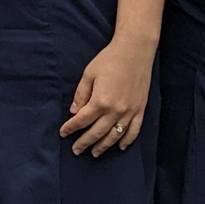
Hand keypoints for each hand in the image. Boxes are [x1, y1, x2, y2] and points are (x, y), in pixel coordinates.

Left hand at [60, 38, 152, 156]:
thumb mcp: (89, 74)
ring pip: (115, 136)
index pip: (82, 120)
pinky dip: (127, 141)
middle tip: (76, 151)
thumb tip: (74, 112)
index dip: (71, 128)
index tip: (63, 133)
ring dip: (103, 146)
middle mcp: (115, 110)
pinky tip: (121, 147)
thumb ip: (81, 94)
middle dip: (84, 142)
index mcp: (100, 101)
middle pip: (97, 132)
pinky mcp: (140, 110)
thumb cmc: (109, 59)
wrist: (135, 50)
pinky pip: (134, 131)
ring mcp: (130, 112)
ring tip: (94, 153)